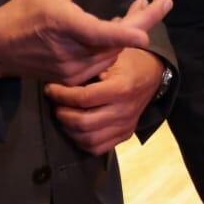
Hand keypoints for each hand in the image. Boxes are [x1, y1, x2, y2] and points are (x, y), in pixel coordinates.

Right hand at [0, 0, 171, 84]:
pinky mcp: (72, 80)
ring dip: (129, 33)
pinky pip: (103, 62)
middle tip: (164, 3)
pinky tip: (118, 29)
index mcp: (62, 23)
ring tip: (138, 10)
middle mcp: (69, 51)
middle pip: (116, 41)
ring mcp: (71, 69)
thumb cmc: (26, 8)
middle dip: (143, 21)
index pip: (98, 32)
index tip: (146, 34)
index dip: (124, 33)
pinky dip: (114, 46)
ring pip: (113, 53)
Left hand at [45, 44, 163, 154]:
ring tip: (64, 115)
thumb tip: (62, 72)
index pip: (84, 98)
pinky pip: (98, 148)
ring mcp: (126, 125)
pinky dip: (82, 141)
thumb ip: (90, 65)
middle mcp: (124, 110)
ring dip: (69, 129)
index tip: (50, 88)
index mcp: (121, 88)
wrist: (152, 74)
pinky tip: (76, 128)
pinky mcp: (125, 134)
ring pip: (88, 139)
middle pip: (83, 123)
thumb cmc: (128, 62)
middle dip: (62, 114)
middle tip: (55, 104)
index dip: (62, 95)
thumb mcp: (112, 55)